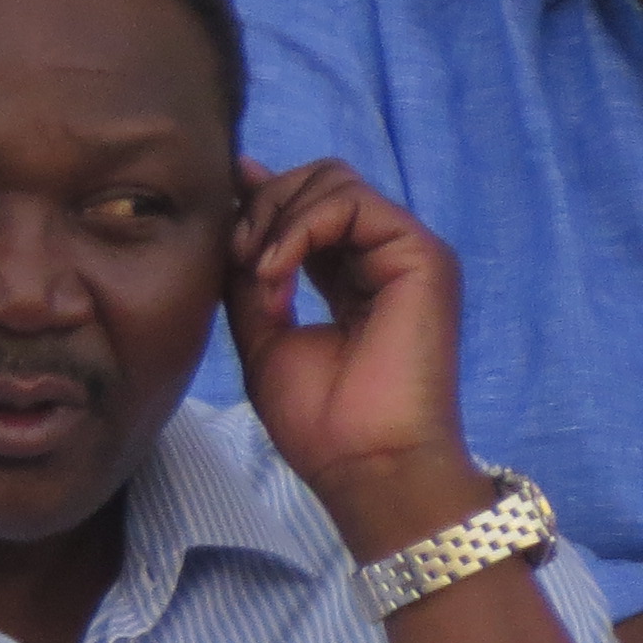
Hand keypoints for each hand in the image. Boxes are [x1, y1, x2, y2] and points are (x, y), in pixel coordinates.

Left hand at [225, 156, 492, 558]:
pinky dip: (297, 229)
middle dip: (262, 205)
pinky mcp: (421, 255)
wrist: (364, 464)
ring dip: (275, 218)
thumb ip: (250, 273)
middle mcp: (382, 255)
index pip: (307, 206)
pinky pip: (349, 203)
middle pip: (319, 179)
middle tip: (236, 259)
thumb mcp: (261, 334)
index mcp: (350, 274)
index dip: (260, 197)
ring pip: (333, 180)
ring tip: (255, 274)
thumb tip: (238, 198)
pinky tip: (272, 275)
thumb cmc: (318, 419)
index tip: (220, 206)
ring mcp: (406, 252)